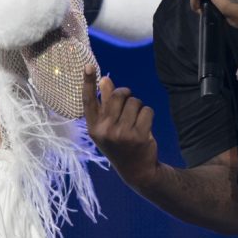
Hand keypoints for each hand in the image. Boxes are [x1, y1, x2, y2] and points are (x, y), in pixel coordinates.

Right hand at [83, 67, 159, 183]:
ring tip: (136, 121)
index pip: (89, 101)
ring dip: (139, 107)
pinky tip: (145, 126)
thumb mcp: (108, 127)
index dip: (89, 82)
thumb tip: (105, 80)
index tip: (89, 66)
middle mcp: (105, 131)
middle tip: (129, 104)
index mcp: (94, 128)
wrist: (137, 171)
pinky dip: (148, 114)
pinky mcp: (138, 135)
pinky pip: (147, 110)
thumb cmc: (120, 144)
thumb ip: (105, 104)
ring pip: (134, 102)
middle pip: (117, 95)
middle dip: (126, 94)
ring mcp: (122, 134)